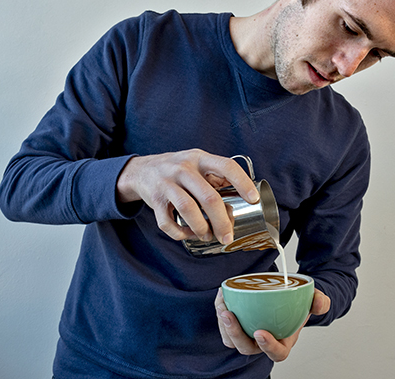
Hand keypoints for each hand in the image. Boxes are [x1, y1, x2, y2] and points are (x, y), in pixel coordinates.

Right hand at [115, 149, 258, 243]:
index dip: (242, 182)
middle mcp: (183, 169)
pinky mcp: (153, 200)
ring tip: (208, 236)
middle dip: (221, 221)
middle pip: (208, 197)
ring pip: (188, 209)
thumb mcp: (197, 163)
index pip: (226, 166)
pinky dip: (180, 233)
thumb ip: (216, 177)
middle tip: (227, 235)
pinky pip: (167, 222)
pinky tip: (188, 234)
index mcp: (200, 159)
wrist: (141, 170)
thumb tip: (241, 198)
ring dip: (201, 228)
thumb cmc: (177, 169)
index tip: (253, 199)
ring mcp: (167, 183)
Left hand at [215, 287, 330, 361]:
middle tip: (230, 315)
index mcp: (283, 343)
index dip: (268, 346)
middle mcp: (263, 343)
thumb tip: (319, 303)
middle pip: (246, 348)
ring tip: (223, 306)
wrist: (287, 297)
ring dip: (224, 325)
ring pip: (231, 339)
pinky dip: (221, 311)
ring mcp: (248, 336)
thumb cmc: (299, 304)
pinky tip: (222, 296)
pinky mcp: (238, 325)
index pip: (276, 353)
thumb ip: (320, 302)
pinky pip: (225, 326)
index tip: (260, 332)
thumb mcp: (314, 301)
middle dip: (236, 334)